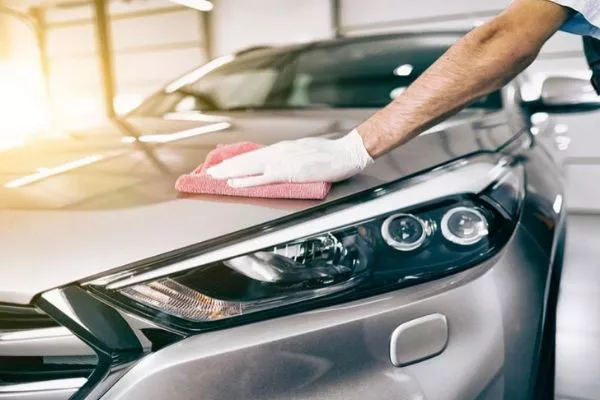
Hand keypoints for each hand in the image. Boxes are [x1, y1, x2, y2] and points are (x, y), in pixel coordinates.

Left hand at [206, 129, 373, 187]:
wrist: (345, 153)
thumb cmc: (329, 155)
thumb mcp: (304, 153)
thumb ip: (288, 159)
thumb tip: (275, 164)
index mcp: (282, 149)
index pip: (253, 156)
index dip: (236, 162)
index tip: (222, 166)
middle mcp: (278, 153)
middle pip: (246, 161)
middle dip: (226, 167)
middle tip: (208, 172)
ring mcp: (282, 162)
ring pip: (249, 167)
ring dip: (230, 172)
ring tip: (214, 176)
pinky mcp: (289, 172)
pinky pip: (262, 178)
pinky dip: (246, 181)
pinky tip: (235, 184)